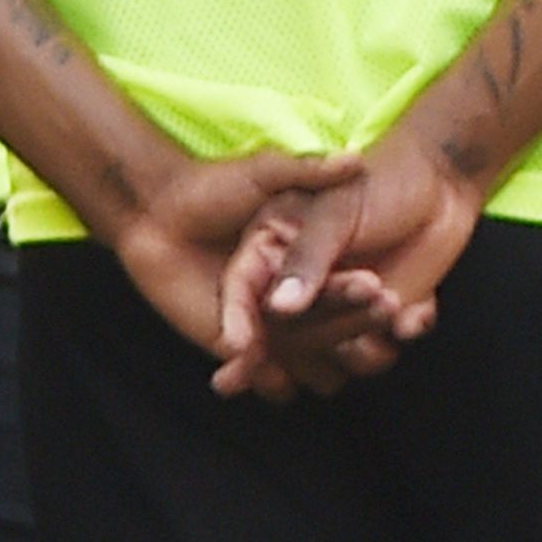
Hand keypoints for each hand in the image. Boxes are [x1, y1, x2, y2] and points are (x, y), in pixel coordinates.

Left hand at [105, 148, 371, 387]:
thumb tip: (354, 160)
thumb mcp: (264, 172)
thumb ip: (307, 170)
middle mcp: (286, 290)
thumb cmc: (211, 187)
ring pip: (300, 351)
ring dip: (320, 360)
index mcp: (301, 254)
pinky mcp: (229, 341)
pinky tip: (284, 381)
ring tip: (331, 362)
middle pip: (327, 318)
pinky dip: (272, 380)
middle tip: (371, 321)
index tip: (386, 290)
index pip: (340, 279)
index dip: (358, 287)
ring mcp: (260, 318)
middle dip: (350, 322)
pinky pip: (261, 370)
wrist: (154, 211)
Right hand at [225, 139, 484, 391]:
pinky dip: (401, 332)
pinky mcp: (376, 319)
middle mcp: (298, 284)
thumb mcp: (337, 211)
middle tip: (368, 288)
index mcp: (271, 247)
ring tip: (393, 301)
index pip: (242, 291)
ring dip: (366, 340)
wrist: (442, 181)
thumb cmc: (381, 180)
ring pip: (335, 350)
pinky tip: (417, 311)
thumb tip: (280, 308)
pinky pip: (380, 350)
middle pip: (291, 331)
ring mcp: (337, 306)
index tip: (241, 351)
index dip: (237, 322)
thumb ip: (307, 259)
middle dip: (329, 325)